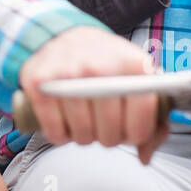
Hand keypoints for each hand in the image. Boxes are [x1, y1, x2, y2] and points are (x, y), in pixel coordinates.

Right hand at [17, 27, 167, 164]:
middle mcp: (100, 66)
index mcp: (131, 62)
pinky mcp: (39, 83)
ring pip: (83, 135)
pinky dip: (60, 135)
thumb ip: (152, 117)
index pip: (143, 113)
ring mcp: (67, 73)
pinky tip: (65, 120)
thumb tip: (145, 156)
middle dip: (109, 136)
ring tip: (84, 118)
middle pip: (111, 132)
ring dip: (84, 136)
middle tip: (103, 122)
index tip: (130, 129)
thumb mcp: (135, 77)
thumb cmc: (103, 61)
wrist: (61, 35)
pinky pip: (55, 131)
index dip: (138, 131)